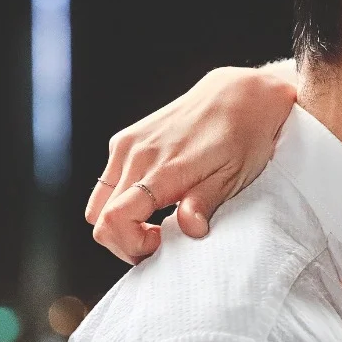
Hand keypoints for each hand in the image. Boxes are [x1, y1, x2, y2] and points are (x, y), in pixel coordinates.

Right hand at [87, 64, 297, 263]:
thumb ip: (204, 203)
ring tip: (155, 224)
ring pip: (97, 203)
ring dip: (118, 222)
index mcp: (162, 169)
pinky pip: (107, 181)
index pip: (115, 219)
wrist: (239, 96)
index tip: (159, 245)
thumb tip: (188, 230)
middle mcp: (136, 154)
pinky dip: (119, 201)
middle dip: (123, 240)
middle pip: (98, 218)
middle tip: (159, 242)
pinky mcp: (126, 139)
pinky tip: (152, 201)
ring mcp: (127, 145)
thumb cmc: (243, 137)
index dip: (130, 244)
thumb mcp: (234, 176)